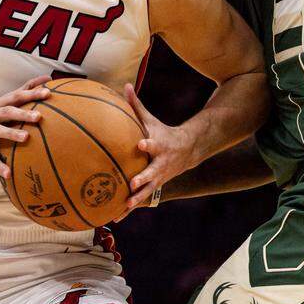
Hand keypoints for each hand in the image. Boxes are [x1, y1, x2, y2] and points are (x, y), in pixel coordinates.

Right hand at [0, 75, 49, 177]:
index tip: (48, 92)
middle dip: (23, 113)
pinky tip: (8, 174)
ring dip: (12, 134)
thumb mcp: (1, 102)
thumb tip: (47, 79)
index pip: (17, 95)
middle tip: (39, 116)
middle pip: (8, 111)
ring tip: (26, 138)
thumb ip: (22, 92)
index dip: (32, 92)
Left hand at [122, 84, 199, 212]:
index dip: (147, 144)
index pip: (153, 144)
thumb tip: (125, 85)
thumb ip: (136, 105)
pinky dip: (129, 210)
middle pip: (151, 172)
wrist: (187, 151)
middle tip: (132, 183)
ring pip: (147, 191)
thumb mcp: (151, 120)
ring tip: (125, 207)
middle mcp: (159, 164)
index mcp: (158, 145)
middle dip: (143, 178)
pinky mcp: (155, 187)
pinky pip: (141, 200)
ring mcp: (158, 177)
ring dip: (137, 199)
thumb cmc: (162, 132)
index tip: (140, 144)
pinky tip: (115, 218)